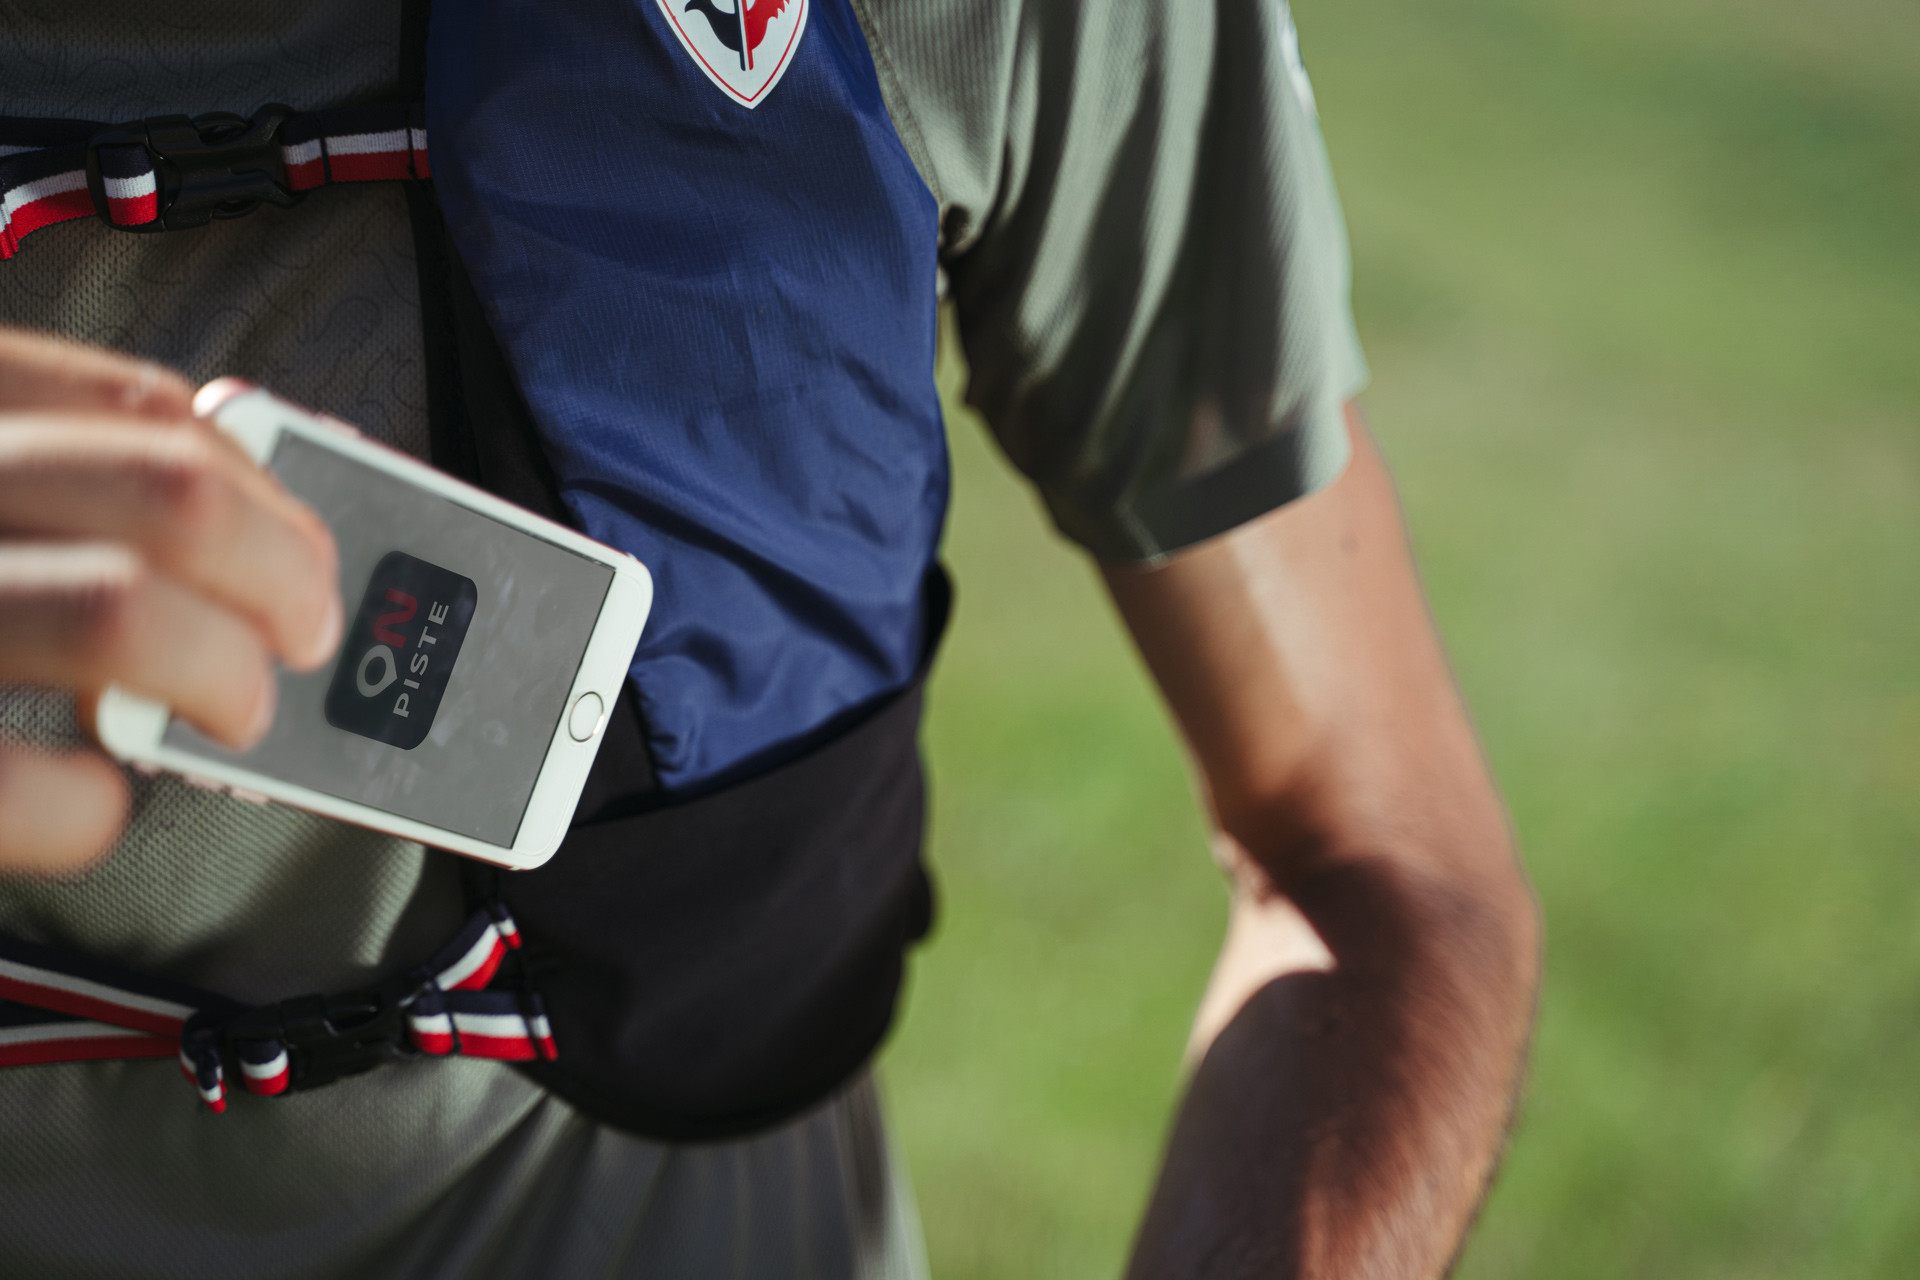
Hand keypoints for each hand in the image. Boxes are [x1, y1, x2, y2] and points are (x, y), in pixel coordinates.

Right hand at [0, 330, 341, 873]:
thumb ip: (26, 474)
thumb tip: (218, 518)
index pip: (142, 409)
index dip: (265, 489)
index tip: (304, 554)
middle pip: (167, 497)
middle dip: (278, 581)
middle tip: (294, 642)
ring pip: (117, 613)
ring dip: (218, 679)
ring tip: (229, 718)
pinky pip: (18, 784)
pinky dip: (88, 806)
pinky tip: (88, 801)